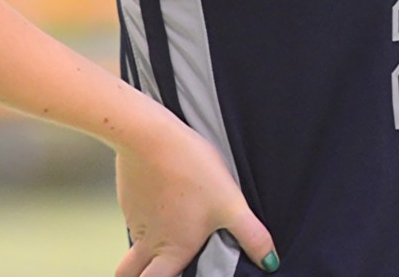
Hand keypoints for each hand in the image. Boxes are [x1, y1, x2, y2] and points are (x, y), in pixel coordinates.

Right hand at [114, 122, 277, 275]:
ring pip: (134, 242)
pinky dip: (146, 209)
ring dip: (146, 242)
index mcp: (172, 251)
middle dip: (138, 274)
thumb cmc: (190, 170)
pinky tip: (165, 190)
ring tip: (169, 224)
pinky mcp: (129, 195)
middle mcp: (147, 241)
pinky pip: (134, 211)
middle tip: (153, 267)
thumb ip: (250, 235)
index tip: (175, 276)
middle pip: (129, 273)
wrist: (151, 136)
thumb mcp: (230, 203)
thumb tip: (269, 260)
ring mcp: (134, 217)